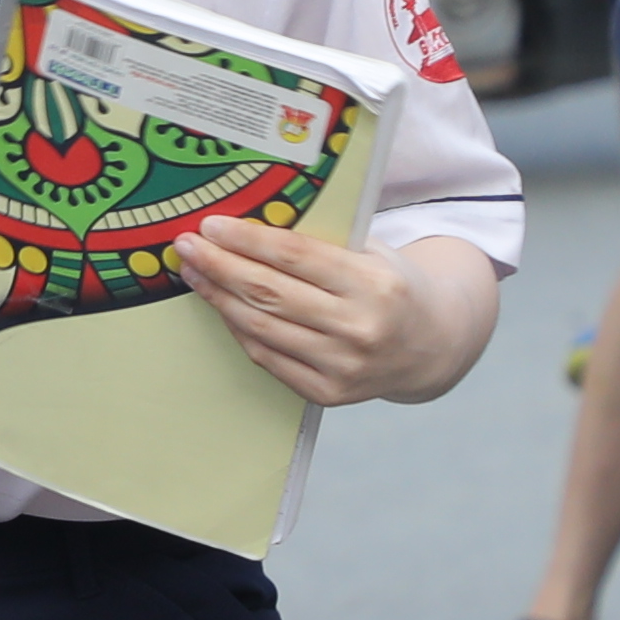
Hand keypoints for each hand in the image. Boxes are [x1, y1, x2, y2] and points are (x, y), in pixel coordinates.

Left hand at [175, 217, 469, 406]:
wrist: (432, 345)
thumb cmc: (393, 286)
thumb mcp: (372, 252)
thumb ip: (323, 243)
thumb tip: (248, 227)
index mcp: (374, 283)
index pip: (295, 256)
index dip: (246, 240)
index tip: (212, 226)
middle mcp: (359, 328)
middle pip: (270, 292)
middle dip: (220, 266)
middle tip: (188, 246)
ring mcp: (343, 366)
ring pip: (262, 327)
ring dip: (219, 298)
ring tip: (195, 273)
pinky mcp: (330, 393)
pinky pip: (269, 358)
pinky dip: (240, 330)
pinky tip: (223, 307)